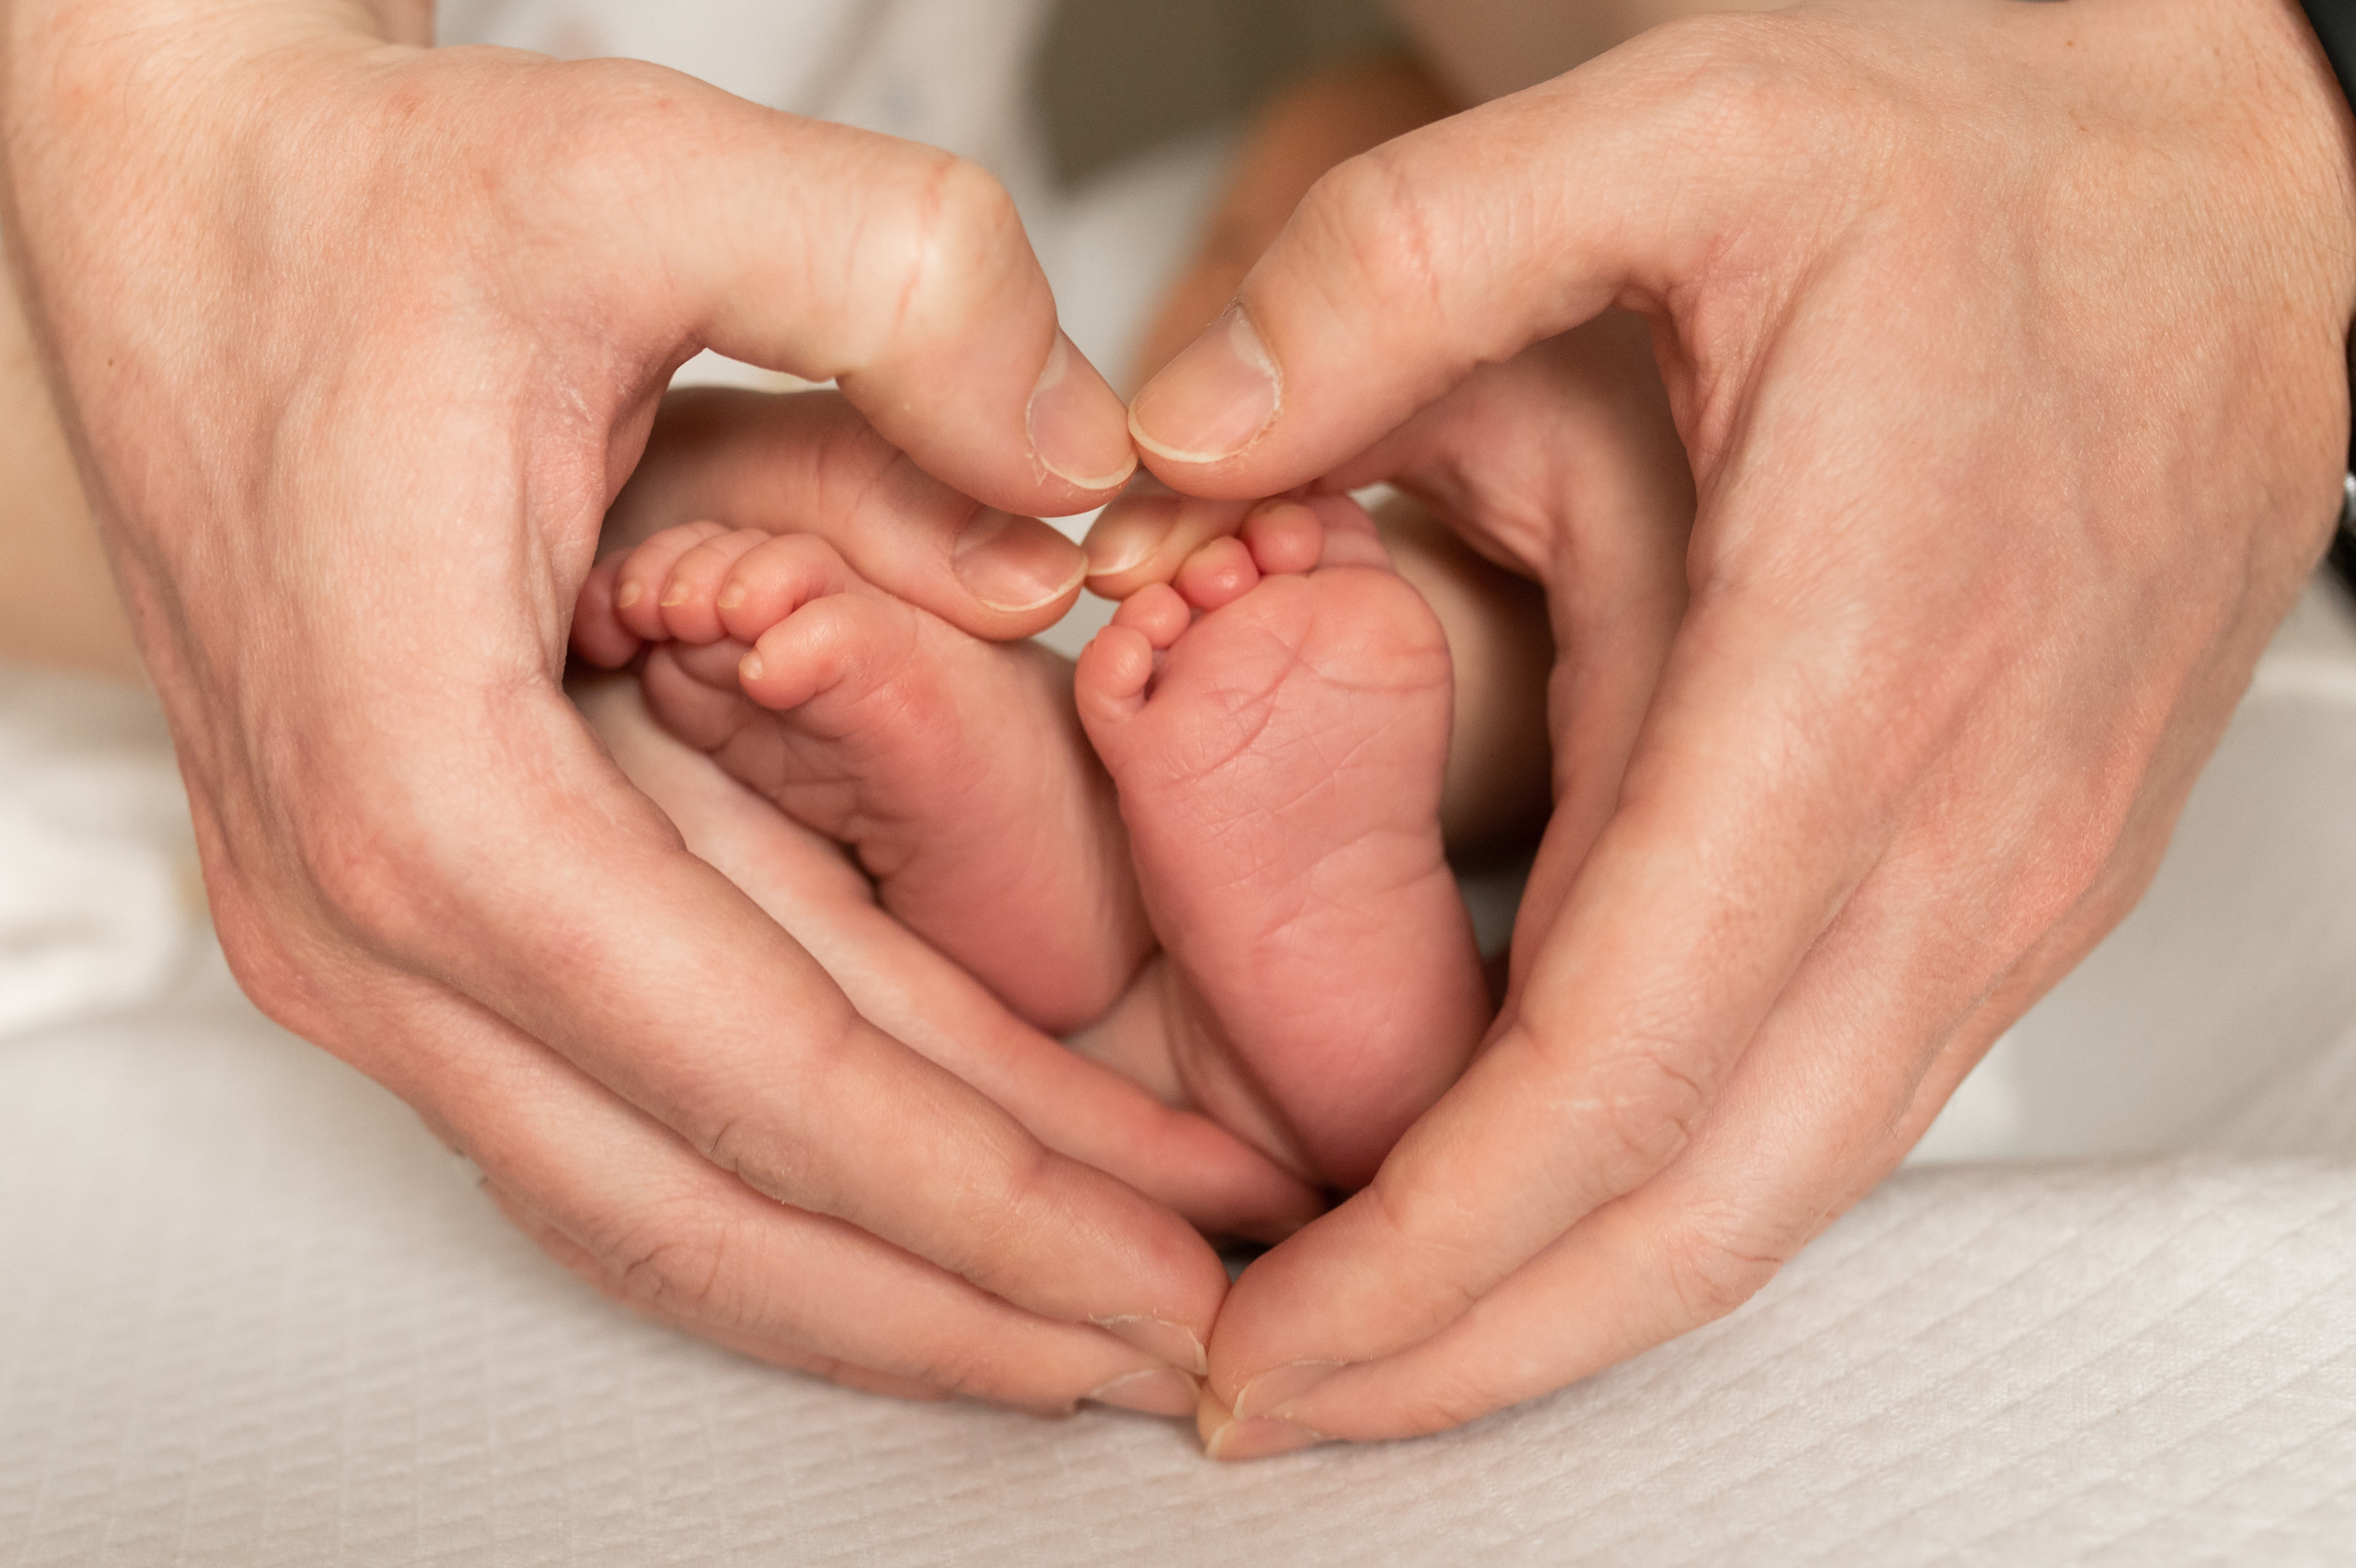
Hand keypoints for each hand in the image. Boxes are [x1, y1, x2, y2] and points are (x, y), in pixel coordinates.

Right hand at [0, 0, 1262, 1410]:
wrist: (177, 199)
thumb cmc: (366, 205)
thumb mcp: (645, 172)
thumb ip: (901, 283)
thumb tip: (1088, 477)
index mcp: (433, 782)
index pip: (774, 1075)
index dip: (999, 1199)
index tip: (1179, 1275)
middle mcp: (381, 911)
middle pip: (729, 1192)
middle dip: (979, 1292)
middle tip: (1198, 1342)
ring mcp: (379, 937)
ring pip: (663, 1201)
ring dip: (891, 1280)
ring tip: (1097, 1320)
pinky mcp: (417, 915)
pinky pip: (617, 1120)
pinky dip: (787, 1196)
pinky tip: (927, 1223)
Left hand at [1120, 0, 2355, 1448]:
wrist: (2217, 183)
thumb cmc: (1980, 165)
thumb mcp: (1671, 133)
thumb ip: (1396, 265)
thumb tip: (1177, 427)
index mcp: (1857, 667)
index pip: (1618, 1063)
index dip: (1426, 1244)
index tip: (1269, 1330)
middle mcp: (1959, 826)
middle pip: (1700, 1206)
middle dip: (1469, 1347)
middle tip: (1274, 1394)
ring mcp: (2007, 881)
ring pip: (1776, 1194)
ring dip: (1561, 1305)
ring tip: (1371, 1336)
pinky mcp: (2007, 886)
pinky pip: (1826, 1112)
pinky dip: (1659, 1203)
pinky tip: (1531, 1203)